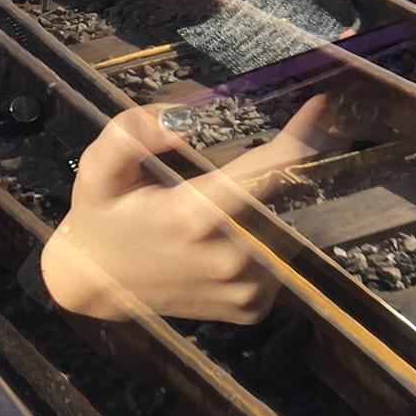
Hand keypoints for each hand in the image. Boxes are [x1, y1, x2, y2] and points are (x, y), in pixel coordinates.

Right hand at [40, 96, 343, 323]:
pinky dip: (267, 240)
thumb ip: (132, 131)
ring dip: (275, 205)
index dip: (302, 136)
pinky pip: (278, 261)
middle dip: (290, 167)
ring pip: (287, 229)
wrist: (94, 282)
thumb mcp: (99, 164)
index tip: (321, 107)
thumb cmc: (101, 214)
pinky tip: (236, 233)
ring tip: (240, 196)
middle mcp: (231, 258)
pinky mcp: (252, 308)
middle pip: (287, 197)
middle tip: (285, 141)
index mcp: (198, 216)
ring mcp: (245, 288)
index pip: (271, 169)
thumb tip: (184, 117)